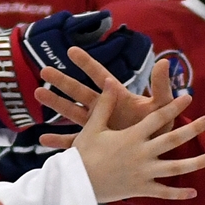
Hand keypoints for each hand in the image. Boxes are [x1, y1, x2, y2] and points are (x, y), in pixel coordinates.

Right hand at [37, 46, 177, 144]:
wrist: (155, 153)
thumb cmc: (160, 126)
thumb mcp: (161, 107)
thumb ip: (161, 86)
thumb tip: (166, 62)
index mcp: (118, 96)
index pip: (100, 76)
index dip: (87, 63)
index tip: (71, 51)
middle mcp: (104, 109)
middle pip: (79, 92)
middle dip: (62, 82)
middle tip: (44, 71)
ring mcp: (97, 126)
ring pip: (72, 113)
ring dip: (55, 104)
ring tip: (38, 93)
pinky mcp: (94, 144)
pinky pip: (74, 142)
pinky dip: (59, 141)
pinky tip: (43, 140)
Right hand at [72, 81, 204, 202]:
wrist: (76, 183)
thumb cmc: (83, 153)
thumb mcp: (93, 127)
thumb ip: (105, 104)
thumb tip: (110, 81)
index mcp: (132, 136)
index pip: (158, 118)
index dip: (174, 107)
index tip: (188, 97)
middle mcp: (142, 154)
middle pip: (173, 140)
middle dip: (193, 129)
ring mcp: (144, 173)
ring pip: (176, 168)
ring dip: (196, 163)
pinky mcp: (141, 189)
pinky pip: (163, 192)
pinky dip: (178, 193)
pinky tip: (194, 192)